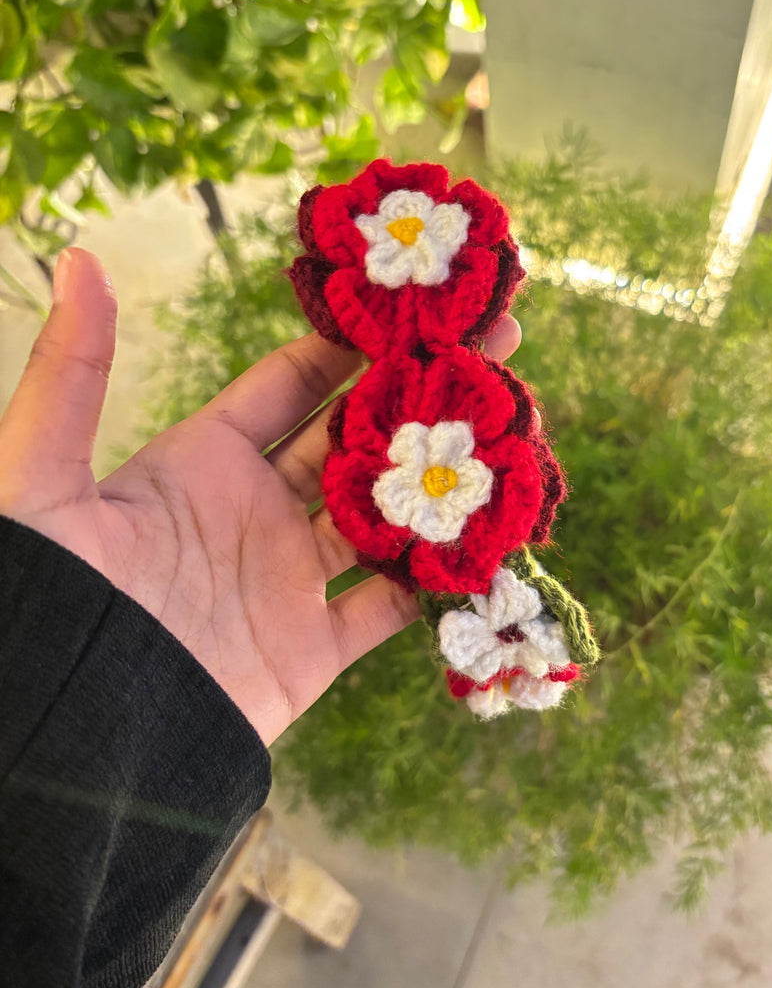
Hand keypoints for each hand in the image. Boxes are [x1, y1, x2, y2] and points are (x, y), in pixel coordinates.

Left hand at [0, 248, 520, 743]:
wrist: (71, 730)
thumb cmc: (48, 595)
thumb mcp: (44, 475)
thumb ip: (72, 372)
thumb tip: (79, 257)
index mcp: (202, 460)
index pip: (293, 384)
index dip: (352, 344)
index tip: (413, 305)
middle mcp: (256, 511)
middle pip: (355, 438)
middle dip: (420, 394)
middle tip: (492, 349)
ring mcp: (288, 580)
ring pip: (383, 514)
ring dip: (440, 478)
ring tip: (508, 432)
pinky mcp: (310, 650)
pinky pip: (389, 606)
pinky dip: (435, 578)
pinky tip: (488, 538)